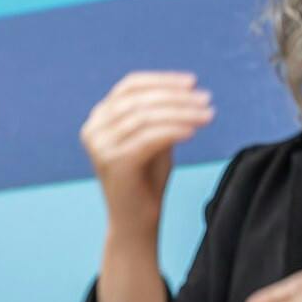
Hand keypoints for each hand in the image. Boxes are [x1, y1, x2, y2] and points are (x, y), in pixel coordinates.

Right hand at [80, 72, 214, 238]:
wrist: (135, 222)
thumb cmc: (146, 179)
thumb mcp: (152, 138)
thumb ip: (159, 114)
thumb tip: (184, 89)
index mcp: (100, 118)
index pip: (130, 85)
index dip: (163, 79)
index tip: (193, 82)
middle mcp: (94, 128)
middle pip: (139, 99)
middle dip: (177, 97)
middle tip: (206, 100)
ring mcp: (100, 145)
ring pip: (145, 116)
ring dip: (181, 113)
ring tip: (207, 115)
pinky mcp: (113, 162)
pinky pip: (148, 138)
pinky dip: (173, 131)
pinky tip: (193, 131)